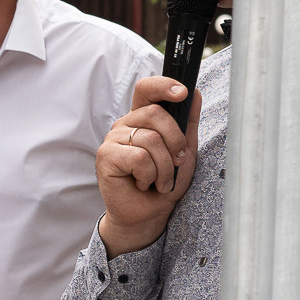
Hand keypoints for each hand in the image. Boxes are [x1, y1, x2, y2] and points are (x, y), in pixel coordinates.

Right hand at [96, 77, 199, 255]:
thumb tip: (194, 92)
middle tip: (178, 162)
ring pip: (150, 140)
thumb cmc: (164, 182)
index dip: (163, 86)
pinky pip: (138, 157)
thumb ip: (188, 122)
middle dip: (176, 140)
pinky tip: (144, 184)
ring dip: (164, 167)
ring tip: (160, 180)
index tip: (182, 93)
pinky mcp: (105, 157)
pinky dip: (149, 175)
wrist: (148, 213)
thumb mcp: (185, 151)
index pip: (146, 90)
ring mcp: (112, 140)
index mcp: (142, 119)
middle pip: (154, 113)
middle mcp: (125, 125)